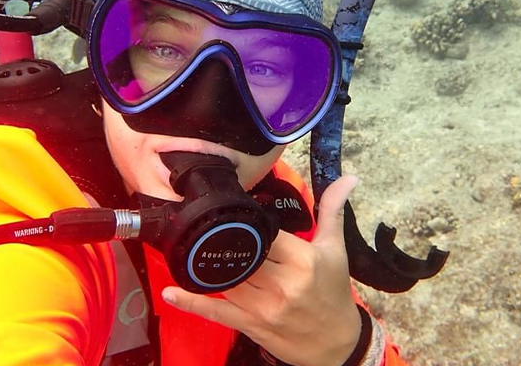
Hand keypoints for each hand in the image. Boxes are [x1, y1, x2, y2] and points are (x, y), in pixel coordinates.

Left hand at [162, 175, 363, 365]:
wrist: (338, 344)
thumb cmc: (335, 291)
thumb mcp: (336, 249)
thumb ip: (332, 209)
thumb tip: (349, 177)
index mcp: (303, 260)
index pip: (267, 233)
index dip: (249, 220)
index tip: (235, 207)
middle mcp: (283, 284)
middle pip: (245, 254)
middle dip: (228, 240)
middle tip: (206, 221)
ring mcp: (264, 308)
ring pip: (228, 278)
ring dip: (208, 264)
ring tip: (187, 244)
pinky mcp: (252, 327)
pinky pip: (217, 313)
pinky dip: (193, 302)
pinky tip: (170, 293)